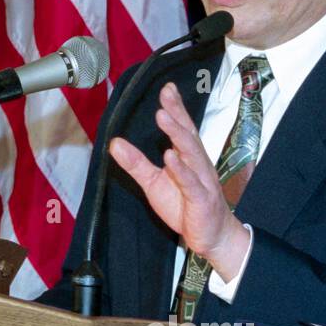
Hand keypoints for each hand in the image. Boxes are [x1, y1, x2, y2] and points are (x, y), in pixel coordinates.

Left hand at [109, 82, 248, 280]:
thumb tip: (114, 143)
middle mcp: (197, 164)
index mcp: (188, 158)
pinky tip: (171, 157)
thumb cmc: (186, 206)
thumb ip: (136, 163)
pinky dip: (181, 169)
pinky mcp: (201, 199)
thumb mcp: (154, 182)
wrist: (211, 236)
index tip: (167, 89)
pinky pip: (191, 182)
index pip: (182, 128)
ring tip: (164, 117)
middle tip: (166, 95)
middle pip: (188, 134)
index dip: (175, 108)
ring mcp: (201, 180)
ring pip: (190, 153)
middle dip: (177, 113)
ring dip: (177, 134)